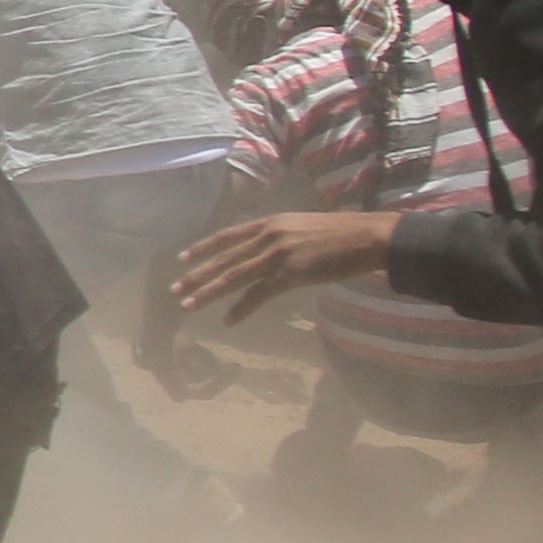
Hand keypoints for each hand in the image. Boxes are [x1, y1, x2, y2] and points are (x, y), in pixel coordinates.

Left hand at [178, 206, 399, 320]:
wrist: (367, 236)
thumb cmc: (341, 233)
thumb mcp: (302, 226)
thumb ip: (281, 235)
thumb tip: (266, 247)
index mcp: (271, 222)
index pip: (228, 235)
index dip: (204, 248)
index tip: (183, 258)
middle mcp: (268, 236)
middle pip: (225, 258)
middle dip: (197, 275)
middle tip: (175, 288)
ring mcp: (278, 255)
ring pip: (233, 277)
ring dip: (208, 292)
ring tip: (188, 305)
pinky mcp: (291, 274)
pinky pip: (259, 295)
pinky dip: (241, 309)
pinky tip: (227, 320)